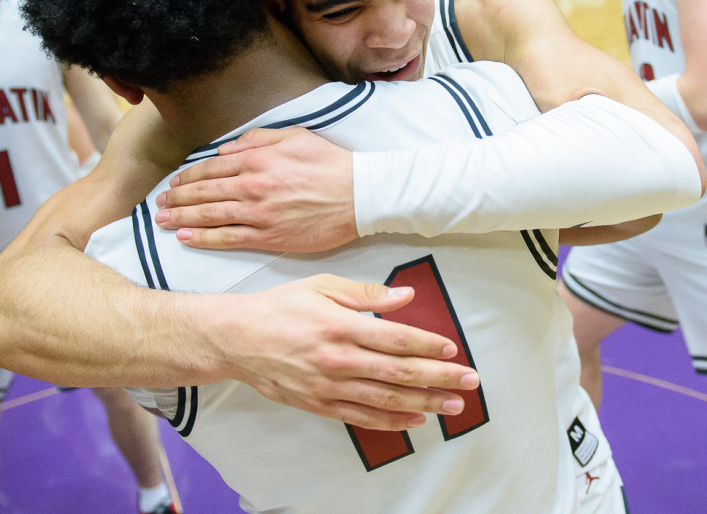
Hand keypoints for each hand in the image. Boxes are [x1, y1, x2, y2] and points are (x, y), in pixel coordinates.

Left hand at [155, 127, 356, 252]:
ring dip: (181, 218)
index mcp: (257, 159)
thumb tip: (227, 148)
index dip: (188, 176)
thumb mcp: (294, 136)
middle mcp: (252, 186)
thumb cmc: (330, 164)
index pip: (211, 168)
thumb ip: (258, 139)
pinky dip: (204, 239)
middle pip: (203, 193)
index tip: (174, 182)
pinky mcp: (269, 237)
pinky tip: (186, 239)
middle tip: (159, 203)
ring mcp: (259, 214)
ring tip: (162, 221)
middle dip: (176, 198)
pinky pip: (228, 239)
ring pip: (210, 216)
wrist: (359, 195)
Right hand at [223, 274, 478, 429]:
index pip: (397, 338)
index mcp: (341, 325)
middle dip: (439, 378)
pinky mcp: (320, 404)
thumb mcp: (321, 286)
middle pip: (400, 372)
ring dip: (424, 403)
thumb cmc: (279, 308)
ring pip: (386, 398)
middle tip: (469, 381)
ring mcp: (329, 386)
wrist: (237, 340)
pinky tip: (415, 420)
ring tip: (452, 405)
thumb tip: (405, 296)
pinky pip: (362, 417)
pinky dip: (391, 421)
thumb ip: (365, 293)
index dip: (429, 345)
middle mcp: (339, 359)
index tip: (453, 350)